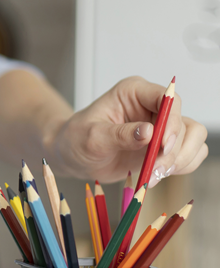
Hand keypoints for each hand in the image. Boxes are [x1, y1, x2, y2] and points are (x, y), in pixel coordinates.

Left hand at [52, 76, 207, 184]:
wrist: (73, 156)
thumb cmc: (76, 139)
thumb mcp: (92, 136)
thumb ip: (119, 134)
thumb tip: (148, 132)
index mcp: (134, 92)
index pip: (168, 99)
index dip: (172, 122)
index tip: (162, 146)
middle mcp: (151, 106)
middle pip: (184, 123)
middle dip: (174, 149)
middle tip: (156, 169)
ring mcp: (160, 126)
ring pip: (193, 139)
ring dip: (180, 160)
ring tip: (154, 174)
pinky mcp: (163, 145)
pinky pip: (188, 154)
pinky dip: (180, 167)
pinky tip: (157, 175)